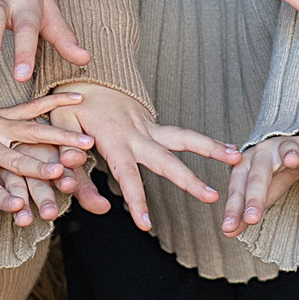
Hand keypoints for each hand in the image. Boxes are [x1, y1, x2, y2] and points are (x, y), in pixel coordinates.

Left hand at [0, 72, 92, 230]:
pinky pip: (32, 107)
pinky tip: (78, 98)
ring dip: (60, 137)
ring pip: (32, 132)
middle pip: (17, 161)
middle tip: (60, 175)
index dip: (3, 200)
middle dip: (39, 169)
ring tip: (86, 144)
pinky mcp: (4, 112)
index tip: (19, 208)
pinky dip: (55, 103)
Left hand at [52, 83, 239, 232]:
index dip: (135, 199)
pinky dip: (204, 142)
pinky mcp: (154, 125)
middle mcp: (136, 133)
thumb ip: (74, 169)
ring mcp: (148, 127)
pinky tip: (225, 151)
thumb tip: (94, 199)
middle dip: (188, 179)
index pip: (126, 175)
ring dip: (210, 148)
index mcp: (112, 138)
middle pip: (166, 159)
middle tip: (211, 197)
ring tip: (237, 158)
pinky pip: (181, 135)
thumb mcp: (61, 135)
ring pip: (183, 138)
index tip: (145, 223)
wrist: (85, 76)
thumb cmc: (71, 108)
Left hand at [218, 113, 298, 236]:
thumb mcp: (258, 196)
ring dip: (289, 153)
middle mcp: (262, 154)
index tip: (228, 228)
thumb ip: (243, 214)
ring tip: (292, 160)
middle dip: (254, 196)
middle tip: (252, 218)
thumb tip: (227, 234)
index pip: (237, 189)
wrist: (292, 152)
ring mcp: (284, 144)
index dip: (233, 208)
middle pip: (258, 175)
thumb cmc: (272, 176)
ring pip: (285, 149)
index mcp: (246, 168)